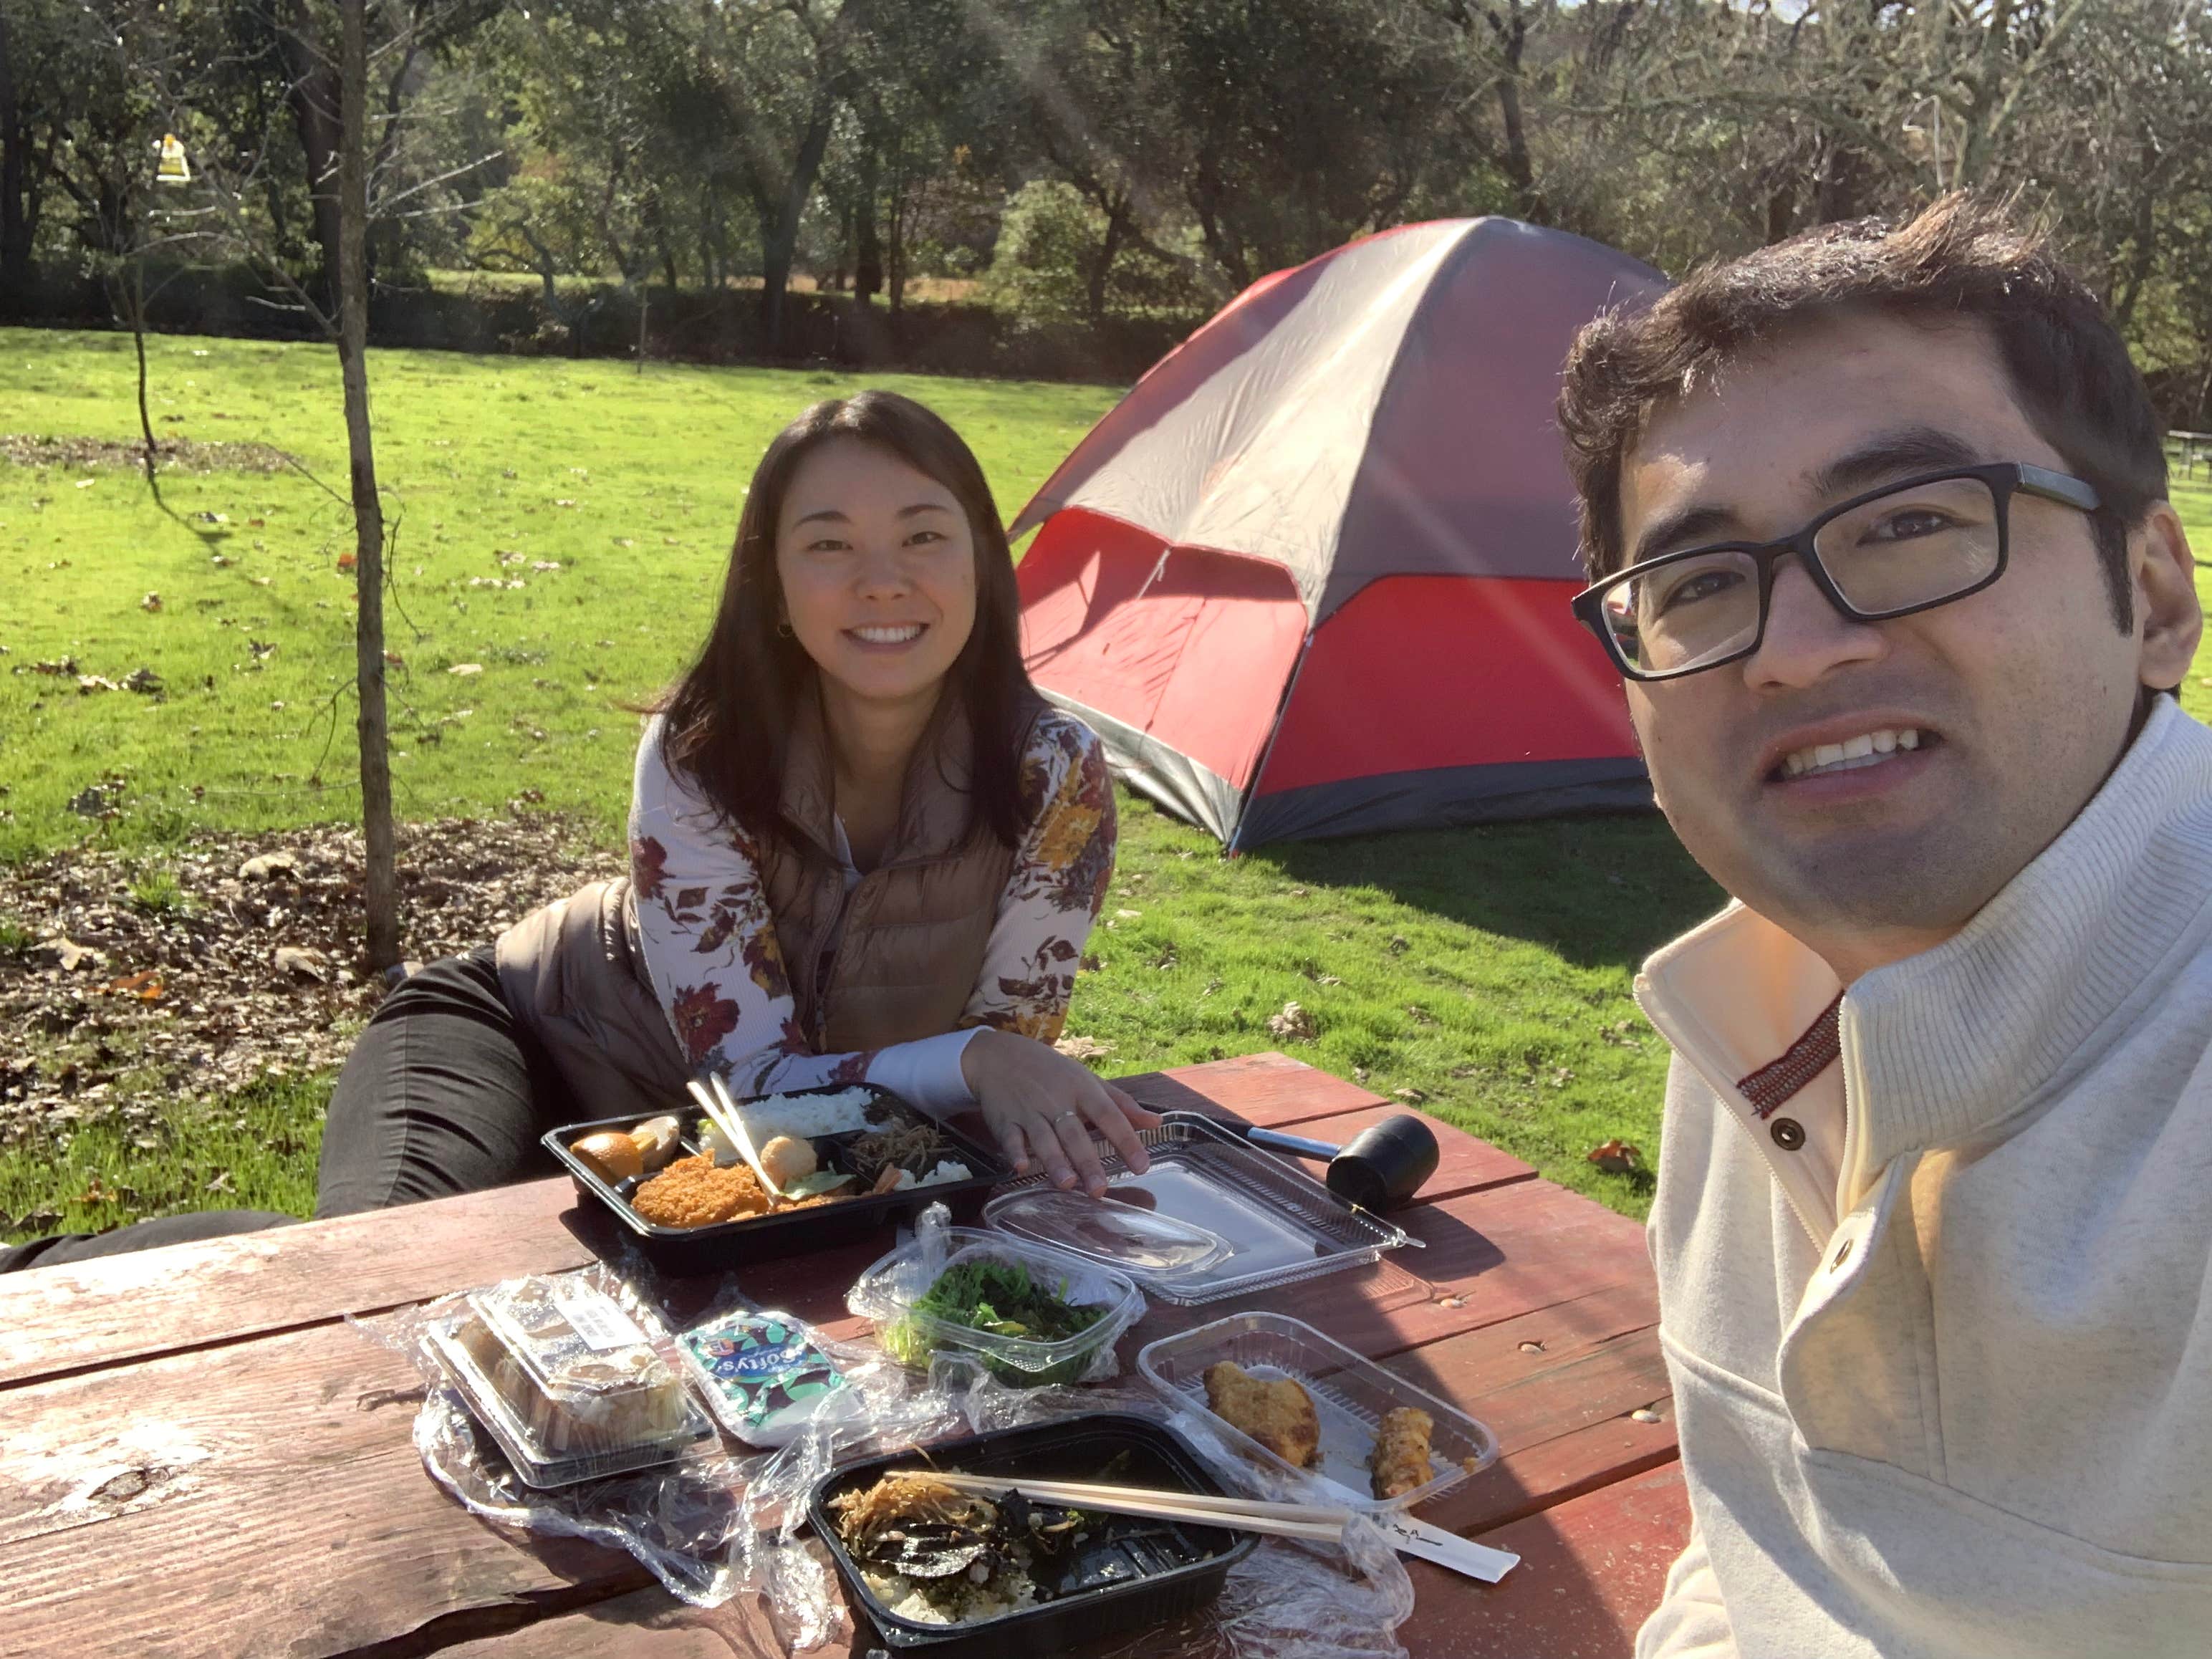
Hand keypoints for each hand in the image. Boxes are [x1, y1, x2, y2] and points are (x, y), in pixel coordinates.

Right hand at [961, 1029, 1157, 1196]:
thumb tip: (1157, 1122)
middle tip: (1100, 1189)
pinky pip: (1010, 1137)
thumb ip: (1121, 1104)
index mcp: (1081, 1088)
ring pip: (1044, 1138)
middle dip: (1087, 1161)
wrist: (999, 1054)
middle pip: (1075, 1133)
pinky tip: (1020, 1167)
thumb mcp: (1087, 1080)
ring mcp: (1029, 1110)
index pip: (1108, 1115)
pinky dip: (1014, 1151)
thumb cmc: (1051, 1070)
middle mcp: (1056, 1100)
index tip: (1142, 1165)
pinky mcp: (1005, 1119)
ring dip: (1055, 1160)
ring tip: (1068, 1184)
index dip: (1126, 1140)